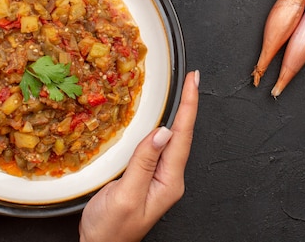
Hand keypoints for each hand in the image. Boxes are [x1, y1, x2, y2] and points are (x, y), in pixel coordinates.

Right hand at [79, 70, 199, 241]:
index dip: (189, 106)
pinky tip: (160, 120)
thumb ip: (143, 163)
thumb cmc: (110, 230)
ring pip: (172, 139)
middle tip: (191, 78)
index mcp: (169, 181)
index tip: (194, 82)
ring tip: (183, 91)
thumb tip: (161, 132)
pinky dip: (162, 126)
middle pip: (182, 134)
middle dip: (188, 104)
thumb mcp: (125, 195)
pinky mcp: (147, 178)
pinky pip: (158, 147)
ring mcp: (159, 179)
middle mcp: (169, 179)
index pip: (182, 136)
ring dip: (178, 113)